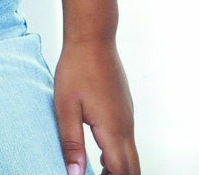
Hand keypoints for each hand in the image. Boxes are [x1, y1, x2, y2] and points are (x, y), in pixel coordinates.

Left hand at [53, 39, 139, 174]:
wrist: (92, 37)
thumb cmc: (76, 68)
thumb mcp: (66, 107)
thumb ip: (71, 143)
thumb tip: (75, 174)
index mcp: (112, 129)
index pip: (120, 172)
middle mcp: (126, 125)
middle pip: (132, 168)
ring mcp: (128, 116)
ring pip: (131, 154)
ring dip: (119, 168)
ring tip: (98, 172)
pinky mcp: (125, 107)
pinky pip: (127, 139)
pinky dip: (119, 154)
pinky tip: (101, 153)